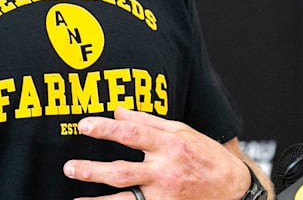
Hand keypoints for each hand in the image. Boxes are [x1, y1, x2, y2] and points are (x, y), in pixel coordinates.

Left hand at [62, 107, 251, 199]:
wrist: (233, 189)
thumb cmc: (206, 155)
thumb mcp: (182, 131)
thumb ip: (148, 122)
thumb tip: (117, 111)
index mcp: (169, 146)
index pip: (131, 134)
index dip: (105, 129)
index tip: (84, 125)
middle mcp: (165, 172)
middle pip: (121, 172)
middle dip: (92, 171)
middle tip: (69, 167)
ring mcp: (164, 196)